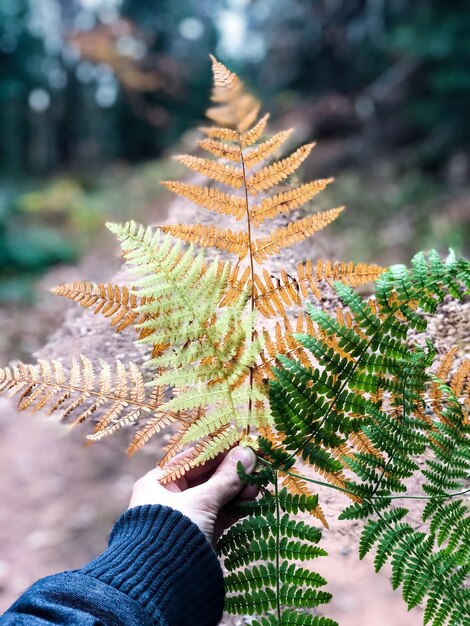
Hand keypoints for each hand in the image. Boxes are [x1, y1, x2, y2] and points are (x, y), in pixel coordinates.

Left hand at [129, 446, 257, 544]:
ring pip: (217, 496)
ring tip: (258, 483)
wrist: (161, 587)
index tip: (243, 443)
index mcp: (159, 483)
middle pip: (207, 477)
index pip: (193, 458)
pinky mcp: (200, 535)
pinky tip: (254, 500)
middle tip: (257, 463)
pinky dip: (237, 507)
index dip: (218, 449)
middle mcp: (170, 498)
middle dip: (232, 471)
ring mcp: (187, 517)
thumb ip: (226, 478)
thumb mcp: (200, 502)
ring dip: (238, 489)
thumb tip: (247, 453)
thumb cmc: (171, 534)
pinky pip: (221, 514)